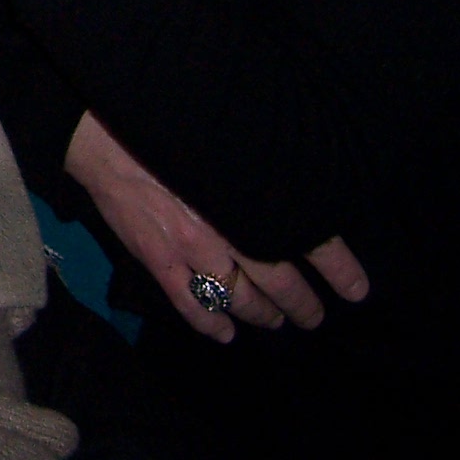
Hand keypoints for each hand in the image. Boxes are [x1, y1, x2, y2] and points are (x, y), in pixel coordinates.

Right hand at [64, 113, 368, 341]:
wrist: (102, 133)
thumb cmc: (170, 124)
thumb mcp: (230, 139)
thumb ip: (258, 167)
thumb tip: (293, 181)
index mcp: (251, 196)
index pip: (310, 240)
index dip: (338, 268)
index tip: (357, 289)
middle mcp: (229, 230)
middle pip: (278, 280)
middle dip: (302, 303)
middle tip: (315, 316)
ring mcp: (192, 250)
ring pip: (238, 297)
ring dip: (261, 315)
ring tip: (275, 322)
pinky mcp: (158, 260)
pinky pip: (190, 304)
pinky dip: (210, 324)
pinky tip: (226, 334)